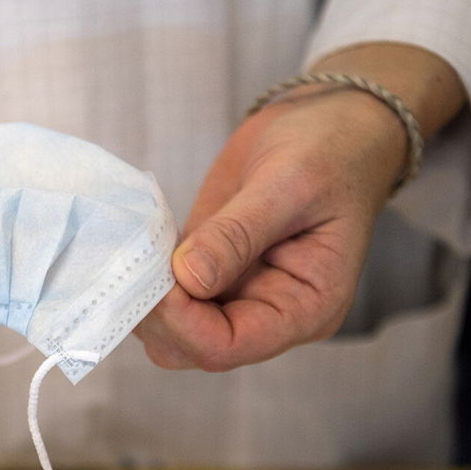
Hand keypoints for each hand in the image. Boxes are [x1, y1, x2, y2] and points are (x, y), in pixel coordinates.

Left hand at [136, 42, 465, 371]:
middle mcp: (270, 312)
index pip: (229, 346)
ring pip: (173, 327)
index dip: (184, 321)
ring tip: (139, 245)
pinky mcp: (211, 269)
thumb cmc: (330, 150)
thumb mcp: (289, 185)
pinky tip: (140, 241)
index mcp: (305, 308)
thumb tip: (187, 278)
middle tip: (139, 258)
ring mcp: (237, 293)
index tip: (160, 273)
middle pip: (193, 347)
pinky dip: (146, 273)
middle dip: (159, 313)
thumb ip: (237, 234)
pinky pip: (168, 291)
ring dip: (146, 295)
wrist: (331, 122)